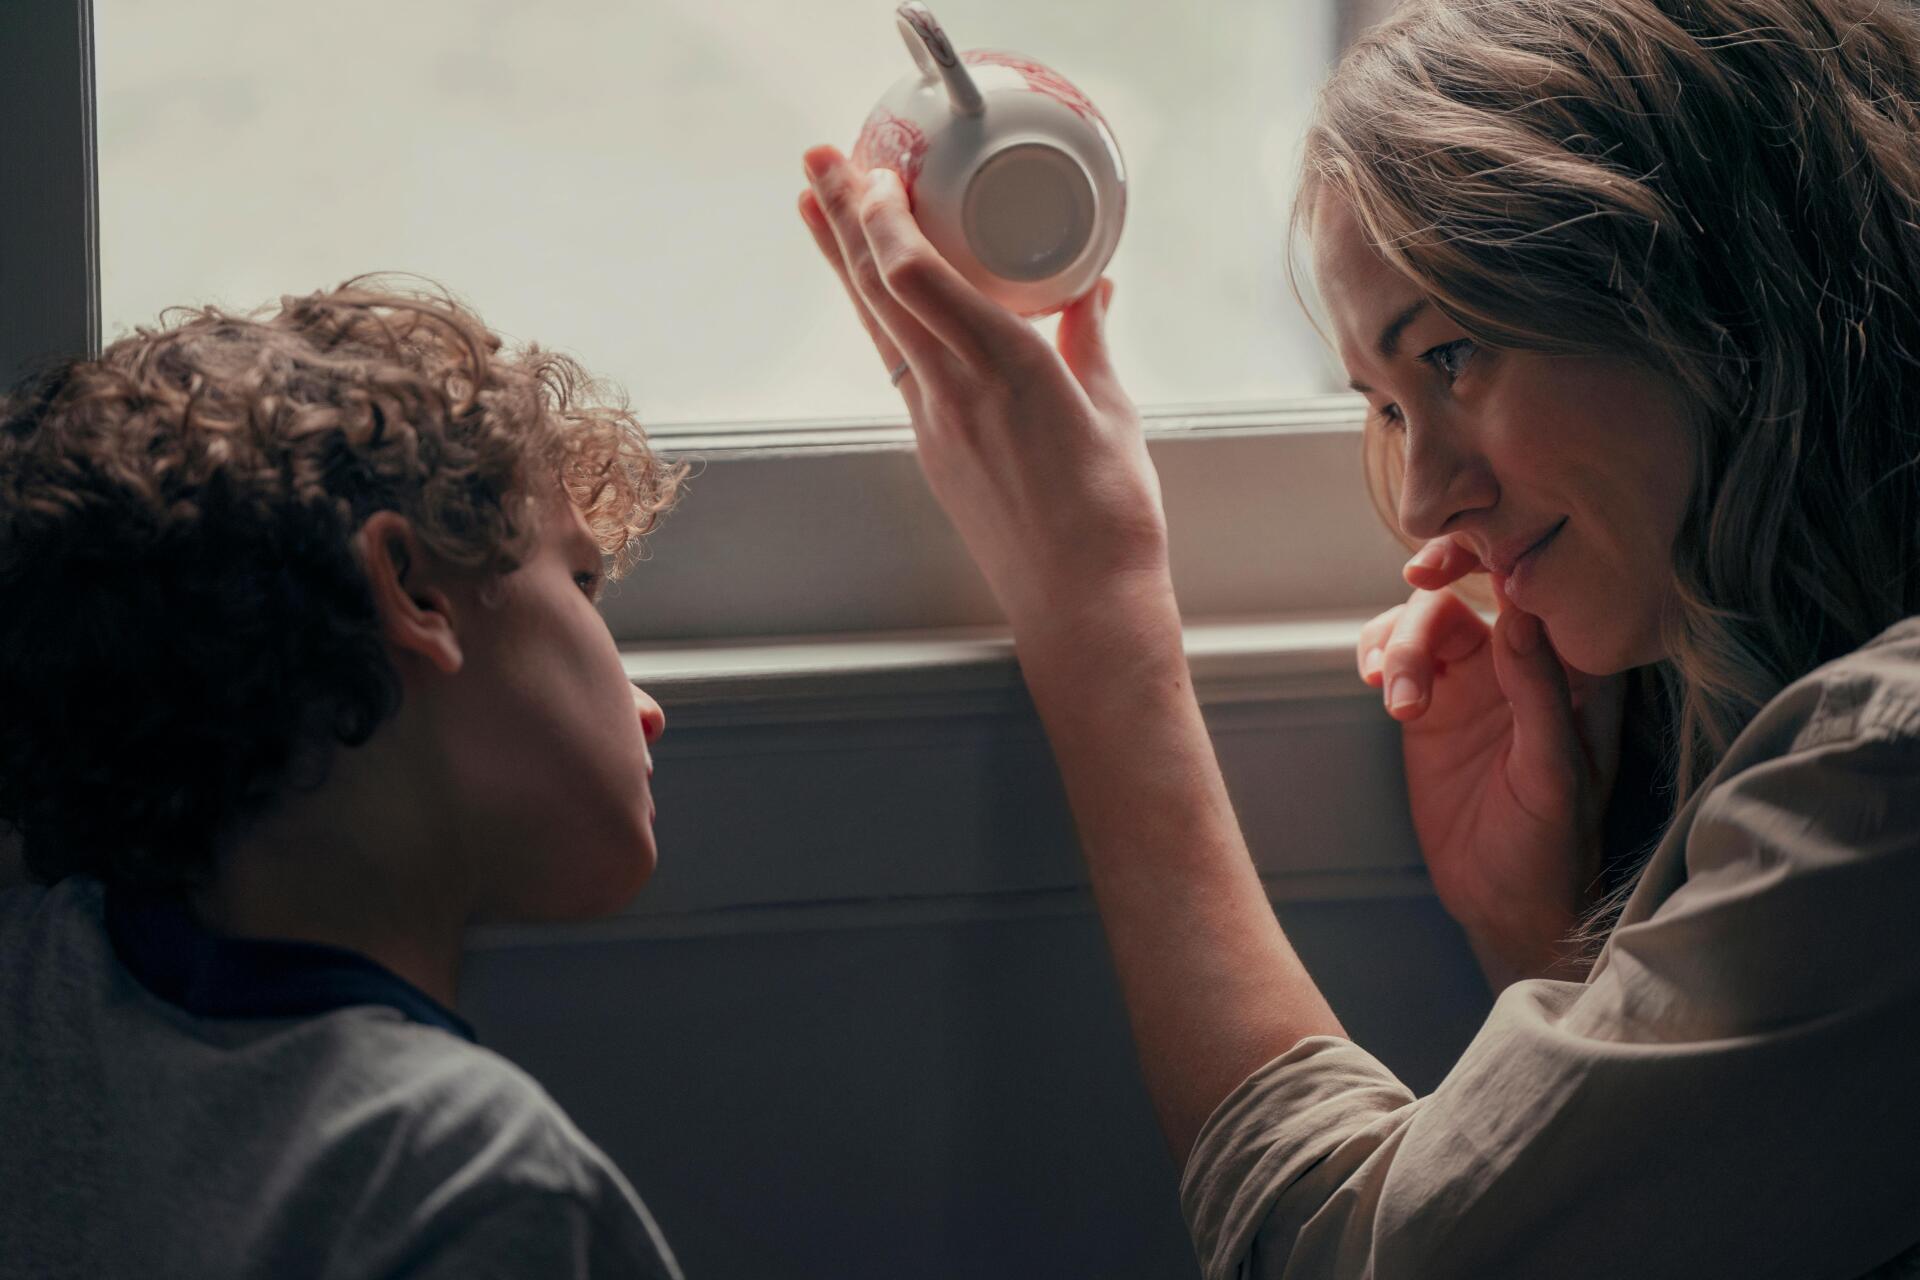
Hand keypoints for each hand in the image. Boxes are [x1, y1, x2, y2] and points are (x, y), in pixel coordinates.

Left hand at [796, 146, 1167, 630]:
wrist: (1082, 600)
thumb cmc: (1111, 513)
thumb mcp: (1114, 410)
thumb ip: (1090, 339)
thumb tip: (1090, 288)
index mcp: (1014, 369)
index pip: (922, 279)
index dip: (888, 221)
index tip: (876, 172)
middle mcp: (961, 391)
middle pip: (882, 290)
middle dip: (845, 218)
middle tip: (816, 161)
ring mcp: (938, 422)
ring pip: (878, 324)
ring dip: (844, 261)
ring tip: (812, 206)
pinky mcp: (934, 449)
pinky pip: (898, 362)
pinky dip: (879, 313)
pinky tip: (871, 287)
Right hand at [1359, 539, 1626, 986]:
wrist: (1502, 903)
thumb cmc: (1550, 847)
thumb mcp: (1553, 774)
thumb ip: (1539, 691)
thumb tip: (1518, 610)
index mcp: (1577, 669)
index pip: (1546, 586)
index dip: (1505, 554)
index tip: (1466, 560)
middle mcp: (1525, 660)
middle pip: (1476, 586)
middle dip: (1441, 581)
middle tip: (1416, 590)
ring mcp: (1473, 677)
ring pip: (1429, 616)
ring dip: (1403, 643)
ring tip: (1397, 700)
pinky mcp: (1429, 701)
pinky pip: (1396, 651)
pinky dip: (1378, 653)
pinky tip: (1376, 685)